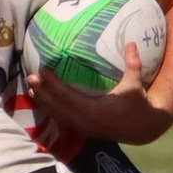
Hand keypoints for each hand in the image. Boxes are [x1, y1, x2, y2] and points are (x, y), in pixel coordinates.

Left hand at [28, 43, 170, 144]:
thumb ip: (132, 64)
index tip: (42, 71)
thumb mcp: (135, 85)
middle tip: (30, 77)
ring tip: (30, 89)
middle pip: (56, 107)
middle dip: (41, 93)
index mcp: (93, 111)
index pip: (66, 97)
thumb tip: (131, 42)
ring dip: (43, 102)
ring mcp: (82, 127)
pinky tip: (44, 101)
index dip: (53, 85)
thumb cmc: (138, 106)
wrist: (143, 129)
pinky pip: (63, 119)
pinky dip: (52, 110)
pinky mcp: (83, 129)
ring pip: (57, 115)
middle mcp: (84, 121)